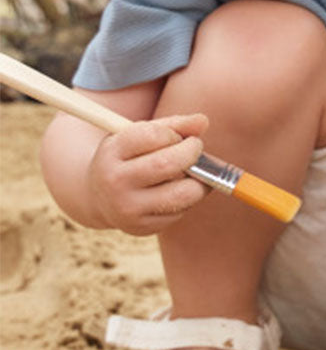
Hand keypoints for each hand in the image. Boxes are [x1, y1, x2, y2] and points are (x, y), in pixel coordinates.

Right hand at [87, 114, 209, 234]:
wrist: (98, 197)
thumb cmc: (129, 157)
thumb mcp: (141, 135)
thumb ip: (174, 125)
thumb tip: (203, 121)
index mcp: (113, 151)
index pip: (154, 135)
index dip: (175, 134)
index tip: (180, 136)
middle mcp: (115, 181)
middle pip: (168, 164)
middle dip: (192, 153)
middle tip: (196, 148)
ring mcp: (127, 208)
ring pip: (182, 194)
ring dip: (198, 181)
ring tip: (192, 172)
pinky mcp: (141, 228)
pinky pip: (180, 212)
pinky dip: (187, 199)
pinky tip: (176, 191)